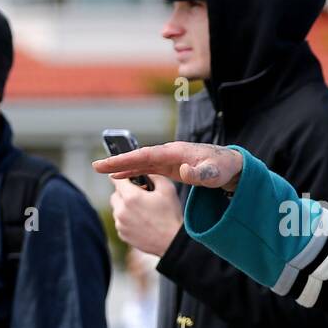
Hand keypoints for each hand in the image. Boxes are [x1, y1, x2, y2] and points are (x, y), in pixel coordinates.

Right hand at [92, 141, 242, 191]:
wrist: (231, 165)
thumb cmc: (223, 168)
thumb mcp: (214, 173)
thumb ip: (200, 173)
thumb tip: (183, 171)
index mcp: (175, 152)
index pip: (146, 156)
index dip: (126, 160)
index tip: (109, 163)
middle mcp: (169, 153)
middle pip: (139, 157)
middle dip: (118, 161)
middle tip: (96, 166)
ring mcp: (169, 159)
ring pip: (141, 162)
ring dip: (123, 167)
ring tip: (103, 171)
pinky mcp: (170, 166)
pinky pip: (148, 168)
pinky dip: (134, 171)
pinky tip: (122, 176)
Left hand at [109, 175, 182, 256]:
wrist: (173, 242)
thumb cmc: (171, 215)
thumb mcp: (167, 189)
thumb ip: (153, 175)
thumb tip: (144, 171)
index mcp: (130, 197)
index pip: (116, 179)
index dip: (124, 177)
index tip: (129, 178)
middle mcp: (121, 211)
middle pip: (115, 194)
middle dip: (125, 193)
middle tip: (141, 196)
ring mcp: (120, 224)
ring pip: (117, 209)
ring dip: (126, 207)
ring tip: (143, 210)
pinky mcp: (122, 234)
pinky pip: (120, 222)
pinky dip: (127, 219)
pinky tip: (142, 221)